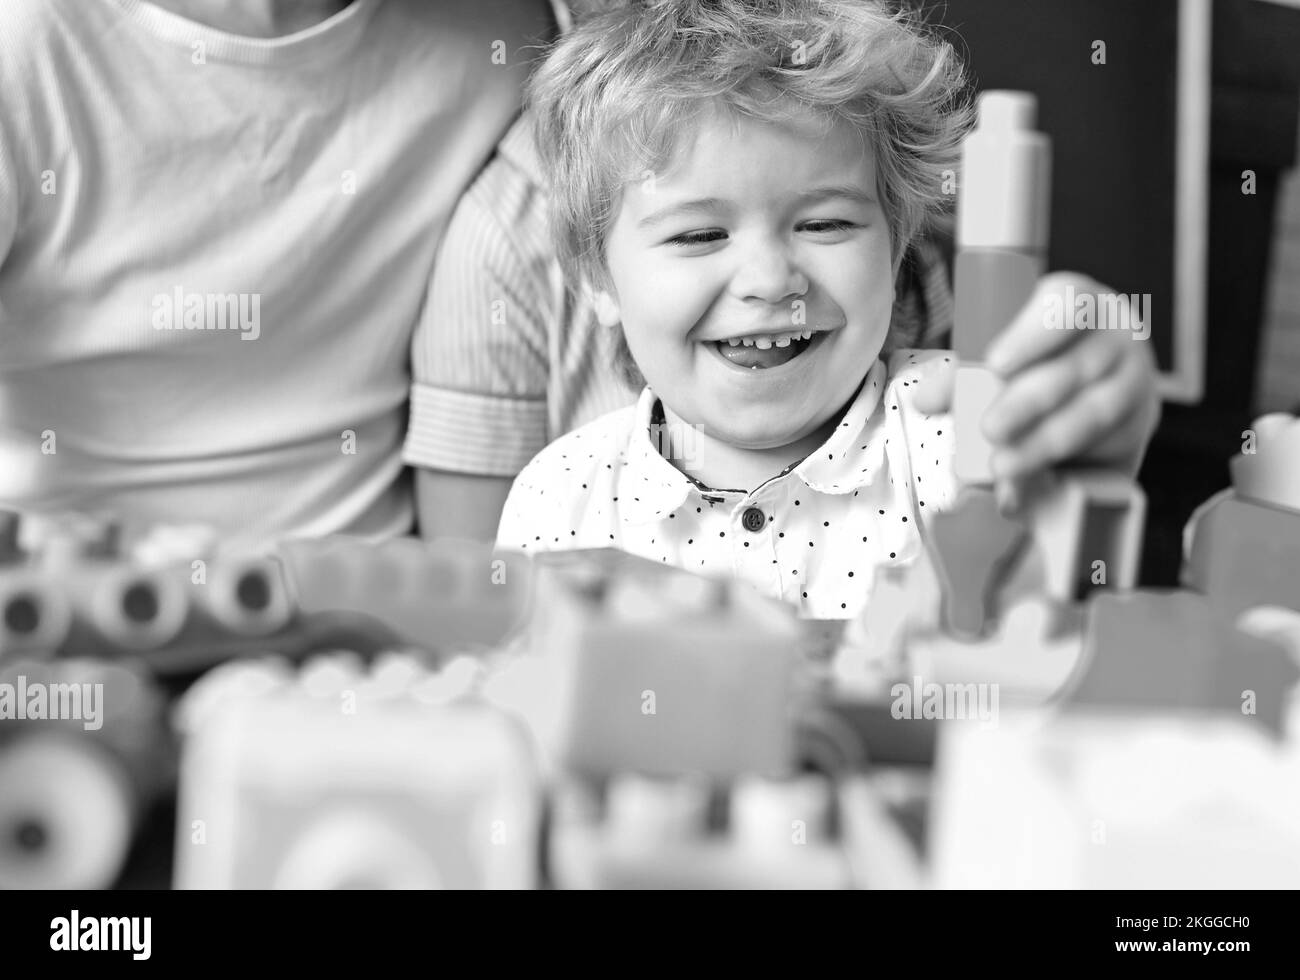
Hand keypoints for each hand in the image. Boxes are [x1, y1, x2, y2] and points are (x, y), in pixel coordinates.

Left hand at [915, 272, 1161, 497]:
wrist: (1094, 400)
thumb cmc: (1036, 365)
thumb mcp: (999, 361)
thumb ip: (962, 377)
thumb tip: (924, 401)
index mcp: (1078, 303)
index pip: (1065, 304)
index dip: (1032, 334)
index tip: (995, 364)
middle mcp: (1115, 336)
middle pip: (1075, 367)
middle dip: (1028, 402)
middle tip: (988, 429)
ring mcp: (1136, 381)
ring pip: (1094, 412)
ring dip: (1043, 443)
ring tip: (1001, 467)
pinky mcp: (1141, 428)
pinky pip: (1106, 450)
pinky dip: (1064, 470)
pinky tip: (1028, 489)